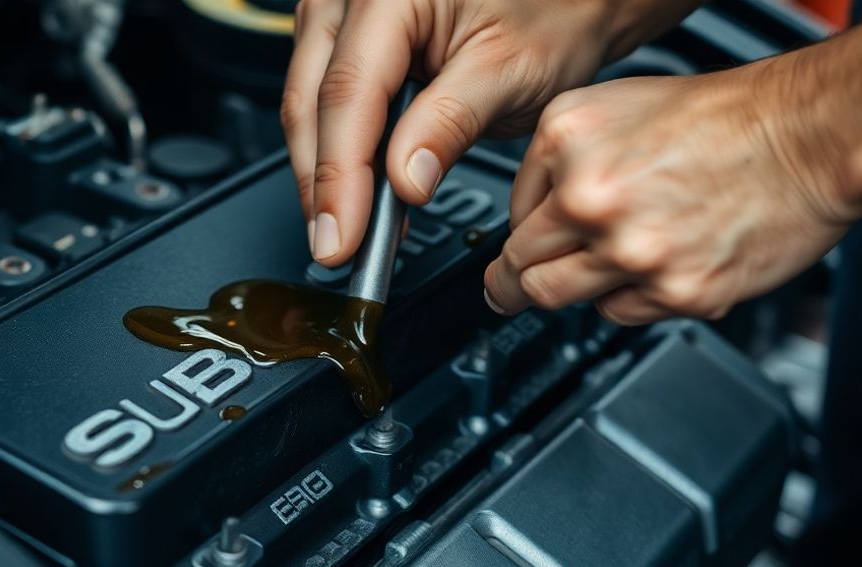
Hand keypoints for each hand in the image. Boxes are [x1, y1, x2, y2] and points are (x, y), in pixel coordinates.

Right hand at [283, 0, 695, 264]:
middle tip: (338, 247)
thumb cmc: (554, 9)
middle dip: (321, 183)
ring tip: (347, 228)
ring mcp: (342, 12)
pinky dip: (337, 147)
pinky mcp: (346, 35)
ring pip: (307, 102)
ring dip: (323, 170)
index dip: (339, 176)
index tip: (343, 236)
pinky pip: (323, 95)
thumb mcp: (511, 69)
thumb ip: (451, 122)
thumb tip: (403, 183)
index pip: (348, 94)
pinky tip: (355, 190)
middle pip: (312, 100)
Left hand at [484, 61, 861, 324]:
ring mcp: (634, 253)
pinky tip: (658, 265)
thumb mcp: (607, 110)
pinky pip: (621, 314)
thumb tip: (520, 220)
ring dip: (569, 292)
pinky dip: (630, 298)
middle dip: (511, 284)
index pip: (509, 217)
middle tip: (507, 293)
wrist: (807, 136)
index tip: (517, 250)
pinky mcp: (678, 293)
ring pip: (561, 299)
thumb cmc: (720, 119)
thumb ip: (553, 164)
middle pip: (520, 271)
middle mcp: (592, 201)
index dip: (516, 234)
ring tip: (596, 273)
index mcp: (568, 149)